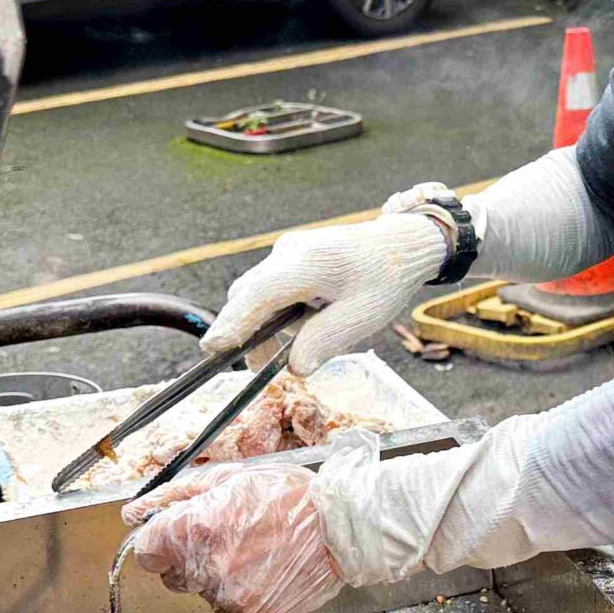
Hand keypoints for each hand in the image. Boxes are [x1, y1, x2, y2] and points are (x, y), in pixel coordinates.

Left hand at [120, 463, 344, 612]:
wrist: (343, 528)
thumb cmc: (289, 497)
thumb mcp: (230, 479)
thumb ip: (174, 497)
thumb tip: (133, 514)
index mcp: (196, 527)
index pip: (147, 550)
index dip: (163, 541)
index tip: (181, 535)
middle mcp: (206, 566)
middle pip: (172, 575)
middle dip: (191, 558)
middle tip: (232, 539)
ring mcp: (229, 597)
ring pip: (202, 594)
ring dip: (218, 578)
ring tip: (256, 554)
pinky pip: (228, 611)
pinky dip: (241, 597)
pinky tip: (265, 575)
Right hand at [203, 211, 450, 368]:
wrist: (400, 244)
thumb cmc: (385, 278)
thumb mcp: (362, 316)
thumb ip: (325, 341)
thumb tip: (293, 367)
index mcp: (308, 263)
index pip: (259, 295)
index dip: (234, 323)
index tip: (213, 348)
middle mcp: (289, 253)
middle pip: (248, 296)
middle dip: (247, 333)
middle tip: (263, 368)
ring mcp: (287, 252)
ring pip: (257, 293)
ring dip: (267, 324)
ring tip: (306, 340)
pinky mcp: (291, 257)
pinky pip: (271, 288)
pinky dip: (278, 311)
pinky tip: (310, 320)